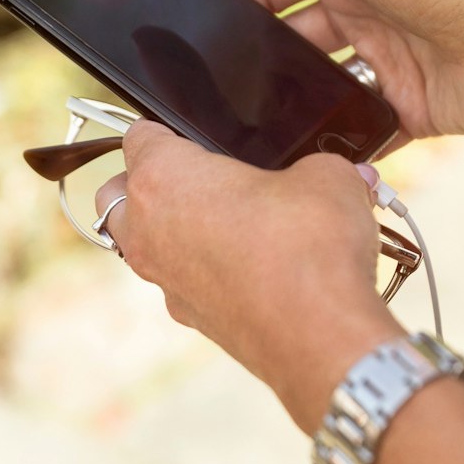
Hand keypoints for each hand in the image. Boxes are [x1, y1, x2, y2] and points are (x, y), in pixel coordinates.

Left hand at [95, 120, 400, 432]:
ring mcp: (165, 281)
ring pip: (141, 243)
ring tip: (229, 220)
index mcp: (163, 178)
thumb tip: (346, 173)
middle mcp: (148, 230)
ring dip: (171, 229)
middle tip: (203, 175)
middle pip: (117, 194)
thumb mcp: (327, 176)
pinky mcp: (192, 318)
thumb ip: (321, 164)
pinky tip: (253, 266)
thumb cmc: (309, 247)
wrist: (321, 336)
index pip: (139, 136)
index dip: (168, 128)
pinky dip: (204, 270)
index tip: (196, 132)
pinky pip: (180, 282)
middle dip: (146, 180)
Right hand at [190, 0, 463, 146]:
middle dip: (252, 54)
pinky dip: (327, 144)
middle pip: (287, 35)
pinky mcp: (403, 111)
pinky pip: (353, 133)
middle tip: (212, 81)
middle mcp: (362, 10)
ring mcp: (382, 63)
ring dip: (285, 102)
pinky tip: (291, 157)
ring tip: (241, 124)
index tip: (189, 21)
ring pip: (314, 88)